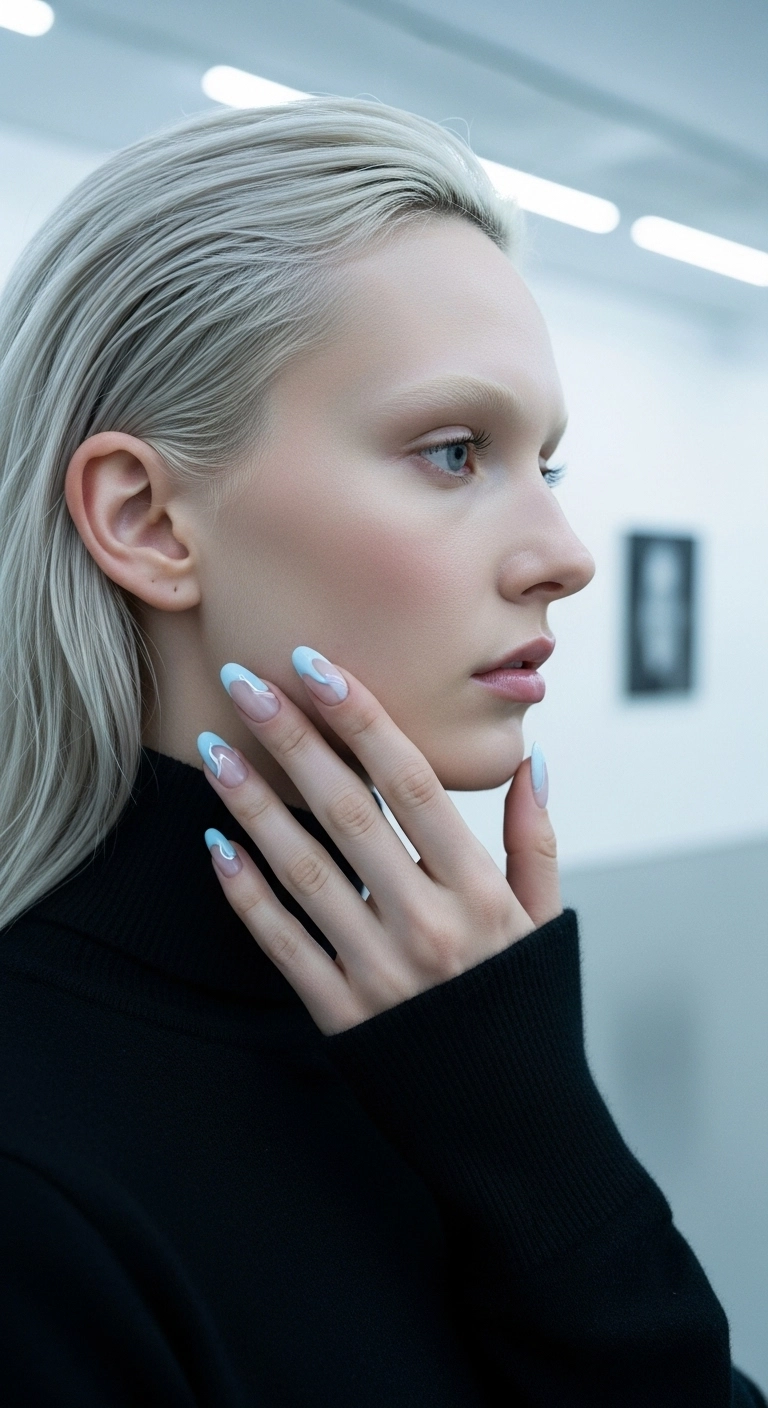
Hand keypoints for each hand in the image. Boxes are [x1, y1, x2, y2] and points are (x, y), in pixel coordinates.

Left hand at [197, 649, 561, 1035]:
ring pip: (302, 869)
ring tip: (214, 748)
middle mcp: (428, 923)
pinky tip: (217, 845)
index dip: (362, 719)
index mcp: (481, 890)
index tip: (318, 666)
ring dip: (252, 803)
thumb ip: (537, 840)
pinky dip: (246, 893)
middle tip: (246, 679)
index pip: (412, 783)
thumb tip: (530, 762)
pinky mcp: (340, 1014)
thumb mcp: (547, 921)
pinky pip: (282, 943)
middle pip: (348, 811)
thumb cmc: (526, 1006)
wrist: (509, 1125)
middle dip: (292, 738)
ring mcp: (379, 969)